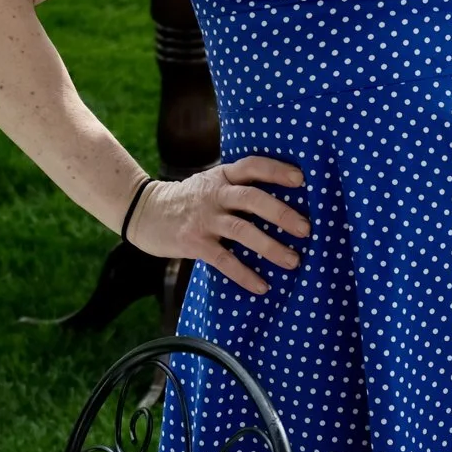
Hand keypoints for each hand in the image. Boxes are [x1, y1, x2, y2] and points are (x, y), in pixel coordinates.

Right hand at [127, 156, 308, 294]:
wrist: (145, 212)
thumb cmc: (188, 200)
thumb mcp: (211, 183)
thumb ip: (238, 188)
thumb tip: (283, 202)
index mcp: (222, 176)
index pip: (253, 166)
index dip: (277, 170)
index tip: (301, 179)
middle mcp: (214, 194)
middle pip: (252, 198)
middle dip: (281, 213)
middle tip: (306, 229)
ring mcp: (204, 218)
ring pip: (242, 230)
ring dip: (270, 247)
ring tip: (293, 261)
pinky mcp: (193, 242)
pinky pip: (224, 259)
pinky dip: (244, 274)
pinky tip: (261, 286)